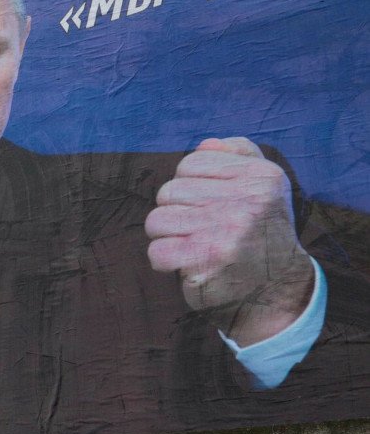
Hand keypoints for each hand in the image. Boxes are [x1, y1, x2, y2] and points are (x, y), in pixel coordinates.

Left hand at [146, 137, 314, 345]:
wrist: (277, 289)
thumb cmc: (261, 233)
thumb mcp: (264, 188)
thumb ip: (240, 156)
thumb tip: (206, 144)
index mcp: (260, 176)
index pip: (191, 163)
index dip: (188, 186)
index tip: (206, 205)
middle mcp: (246, 201)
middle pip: (169, 191)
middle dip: (175, 212)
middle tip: (199, 229)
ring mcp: (226, 231)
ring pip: (157, 220)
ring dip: (166, 236)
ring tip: (191, 245)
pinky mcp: (207, 260)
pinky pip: (157, 251)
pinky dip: (164, 260)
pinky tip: (185, 263)